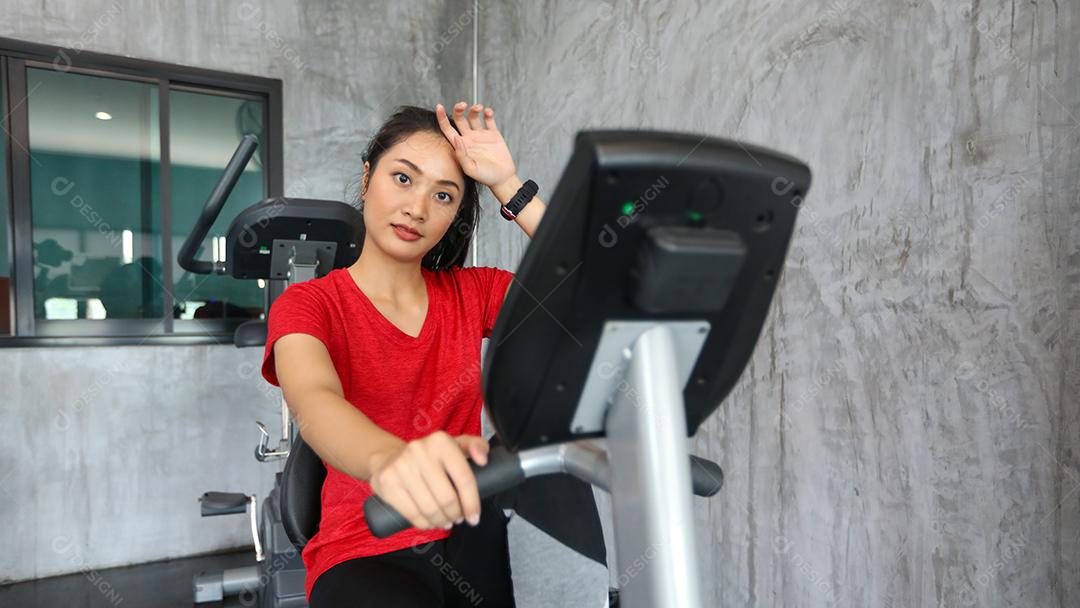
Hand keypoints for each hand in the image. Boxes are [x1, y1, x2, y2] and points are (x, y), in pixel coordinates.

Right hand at [368, 431, 489, 530]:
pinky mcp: (387, 483)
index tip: (474, 517)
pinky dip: (425, 524)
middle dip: (455, 514)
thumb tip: (483, 460)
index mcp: (441, 441)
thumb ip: (476, 446)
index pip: (464, 478)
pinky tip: (431, 523)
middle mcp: (420, 451)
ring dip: (441, 521)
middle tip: (457, 518)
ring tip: (445, 521)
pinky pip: (412, 513)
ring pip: (430, 508)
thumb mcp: (454, 445)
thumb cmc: (429, 456)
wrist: (388, 458)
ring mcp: (401, 466)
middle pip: (447, 498)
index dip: (472, 503)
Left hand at [436, 101, 517, 190]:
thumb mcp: (470, 168)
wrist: (502, 179)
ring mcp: (481, 135)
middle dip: (459, 109)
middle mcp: (469, 138)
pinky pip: (489, 120)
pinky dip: (488, 113)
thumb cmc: (485, 177)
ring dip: (474, 109)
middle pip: (460, 119)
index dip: (441, 117)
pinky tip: (487, 112)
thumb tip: (456, 138)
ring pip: (474, 116)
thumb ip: (461, 154)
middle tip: (463, 105)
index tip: (439, 106)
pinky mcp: (493, 134)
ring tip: (479, 107)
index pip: (447, 129)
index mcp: (460, 146)